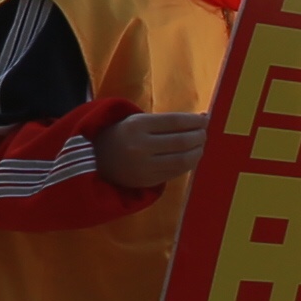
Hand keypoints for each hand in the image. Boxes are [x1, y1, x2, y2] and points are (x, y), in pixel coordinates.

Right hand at [94, 110, 210, 192]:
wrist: (94, 160)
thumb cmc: (120, 135)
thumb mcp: (137, 121)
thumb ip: (166, 122)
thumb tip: (202, 118)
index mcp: (136, 126)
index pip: (174, 122)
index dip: (194, 121)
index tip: (205, 119)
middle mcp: (140, 146)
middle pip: (181, 141)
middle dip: (199, 136)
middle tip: (204, 133)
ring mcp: (144, 166)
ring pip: (182, 160)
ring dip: (197, 152)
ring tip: (200, 146)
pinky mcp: (148, 181)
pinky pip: (175, 173)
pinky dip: (188, 164)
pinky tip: (191, 157)